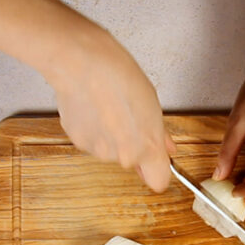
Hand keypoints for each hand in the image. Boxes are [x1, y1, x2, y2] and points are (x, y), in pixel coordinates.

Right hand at [49, 29, 173, 191]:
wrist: (82, 64)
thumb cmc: (119, 75)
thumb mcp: (152, 103)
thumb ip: (160, 133)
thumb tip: (166, 145)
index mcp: (147, 147)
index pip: (158, 181)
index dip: (157, 169)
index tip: (156, 159)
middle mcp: (123, 156)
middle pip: (132, 162)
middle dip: (132, 144)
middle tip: (129, 117)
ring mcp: (99, 151)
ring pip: (110, 151)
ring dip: (111, 136)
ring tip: (108, 107)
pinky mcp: (78, 142)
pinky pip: (92, 141)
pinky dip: (93, 129)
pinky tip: (93, 108)